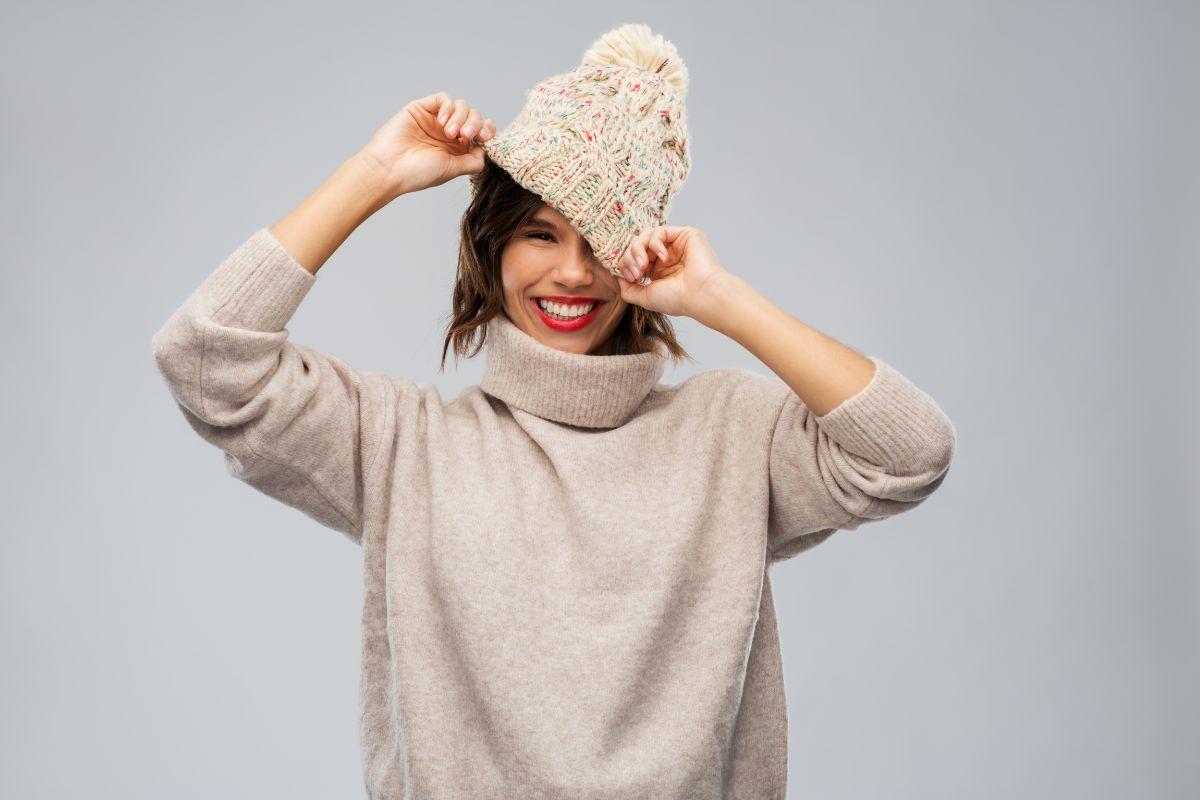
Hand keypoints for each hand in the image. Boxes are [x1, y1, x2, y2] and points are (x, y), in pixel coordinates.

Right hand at [358, 92, 495, 197]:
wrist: (389, 167)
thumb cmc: (418, 173)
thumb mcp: (452, 170)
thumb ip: (473, 161)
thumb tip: (485, 150)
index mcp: (457, 149)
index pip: (480, 133)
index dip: (487, 130)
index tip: (484, 137)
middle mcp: (448, 134)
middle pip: (474, 117)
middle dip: (475, 124)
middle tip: (465, 136)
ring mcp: (435, 120)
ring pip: (462, 106)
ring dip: (461, 117)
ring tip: (449, 133)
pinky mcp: (422, 108)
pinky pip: (443, 99)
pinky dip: (448, 107)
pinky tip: (441, 122)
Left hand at [615, 225, 734, 319]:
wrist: (700, 295)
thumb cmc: (677, 299)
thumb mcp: (645, 297)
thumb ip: (628, 288)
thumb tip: (617, 276)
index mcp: (658, 271)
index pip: (633, 258)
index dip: (625, 264)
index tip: (631, 278)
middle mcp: (666, 256)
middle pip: (636, 245)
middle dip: (630, 257)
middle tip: (636, 273)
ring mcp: (675, 245)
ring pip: (645, 235)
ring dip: (638, 249)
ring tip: (644, 265)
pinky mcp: (685, 235)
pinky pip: (660, 231)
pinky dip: (655, 243)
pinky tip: (663, 257)